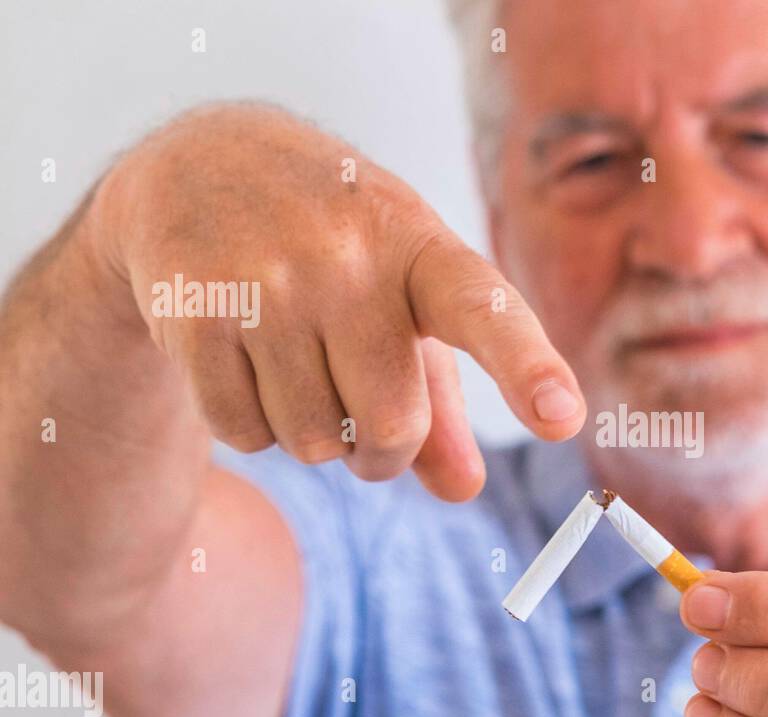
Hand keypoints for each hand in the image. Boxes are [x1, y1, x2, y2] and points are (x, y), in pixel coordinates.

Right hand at [96, 103, 584, 498]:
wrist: (201, 169)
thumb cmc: (336, 250)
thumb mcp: (404, 300)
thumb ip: (441, 399)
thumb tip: (466, 490)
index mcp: (420, 247)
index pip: (483, 312)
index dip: (526, 368)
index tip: (563, 417)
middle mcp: (347, 257)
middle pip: (391, 428)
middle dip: (380, 452)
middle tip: (363, 417)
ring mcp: (268, 282)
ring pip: (312, 444)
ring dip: (311, 436)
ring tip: (293, 362)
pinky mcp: (197, 313)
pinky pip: (244, 435)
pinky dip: (249, 426)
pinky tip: (241, 359)